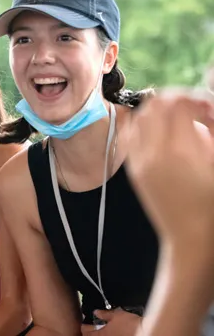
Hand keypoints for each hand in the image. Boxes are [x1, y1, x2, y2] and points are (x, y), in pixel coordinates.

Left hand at [80, 309, 140, 334]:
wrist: (144, 332)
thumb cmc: (129, 323)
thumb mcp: (115, 315)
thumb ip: (104, 314)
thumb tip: (96, 312)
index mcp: (102, 334)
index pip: (87, 332)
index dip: (84, 327)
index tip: (84, 324)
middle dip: (89, 334)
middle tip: (89, 329)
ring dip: (98, 335)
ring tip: (99, 331)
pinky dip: (107, 335)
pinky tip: (110, 332)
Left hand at [126, 91, 213, 245]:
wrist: (191, 237)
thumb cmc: (213, 205)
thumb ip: (213, 131)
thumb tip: (207, 109)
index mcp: (181, 151)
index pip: (178, 103)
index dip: (196, 99)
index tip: (209, 109)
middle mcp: (154, 152)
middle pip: (155, 104)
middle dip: (176, 99)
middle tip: (195, 110)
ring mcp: (139, 161)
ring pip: (139, 117)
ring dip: (158, 111)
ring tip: (180, 121)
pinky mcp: (133, 170)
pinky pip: (131, 135)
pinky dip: (144, 126)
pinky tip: (163, 134)